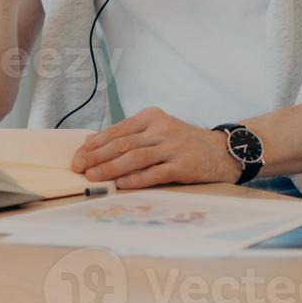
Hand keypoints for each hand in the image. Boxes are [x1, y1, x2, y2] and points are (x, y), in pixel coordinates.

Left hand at [70, 107, 243, 188]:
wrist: (222, 151)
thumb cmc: (184, 143)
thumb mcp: (158, 130)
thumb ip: (131, 136)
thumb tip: (93, 144)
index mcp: (151, 117)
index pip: (117, 130)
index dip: (95, 144)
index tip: (78, 155)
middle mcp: (161, 129)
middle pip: (122, 143)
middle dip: (96, 156)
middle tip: (78, 167)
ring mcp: (173, 147)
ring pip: (135, 157)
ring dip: (110, 168)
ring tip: (93, 177)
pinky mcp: (183, 165)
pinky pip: (154, 173)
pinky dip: (135, 179)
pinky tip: (120, 185)